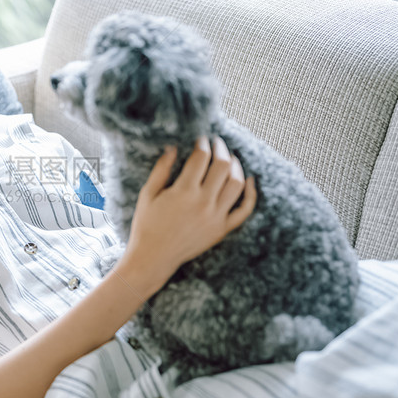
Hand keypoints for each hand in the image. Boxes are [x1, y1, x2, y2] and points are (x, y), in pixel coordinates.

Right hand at [117, 136, 256, 296]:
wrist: (153, 258)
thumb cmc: (146, 226)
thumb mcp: (148, 194)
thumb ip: (161, 169)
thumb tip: (173, 148)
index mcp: (183, 191)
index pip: (201, 158)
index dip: (203, 144)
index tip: (201, 139)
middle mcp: (203, 202)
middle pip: (222, 166)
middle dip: (221, 149)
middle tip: (217, 143)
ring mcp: (215, 217)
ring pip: (237, 184)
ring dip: (237, 166)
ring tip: (231, 159)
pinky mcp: (222, 230)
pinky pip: (244, 210)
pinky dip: (251, 194)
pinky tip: (250, 181)